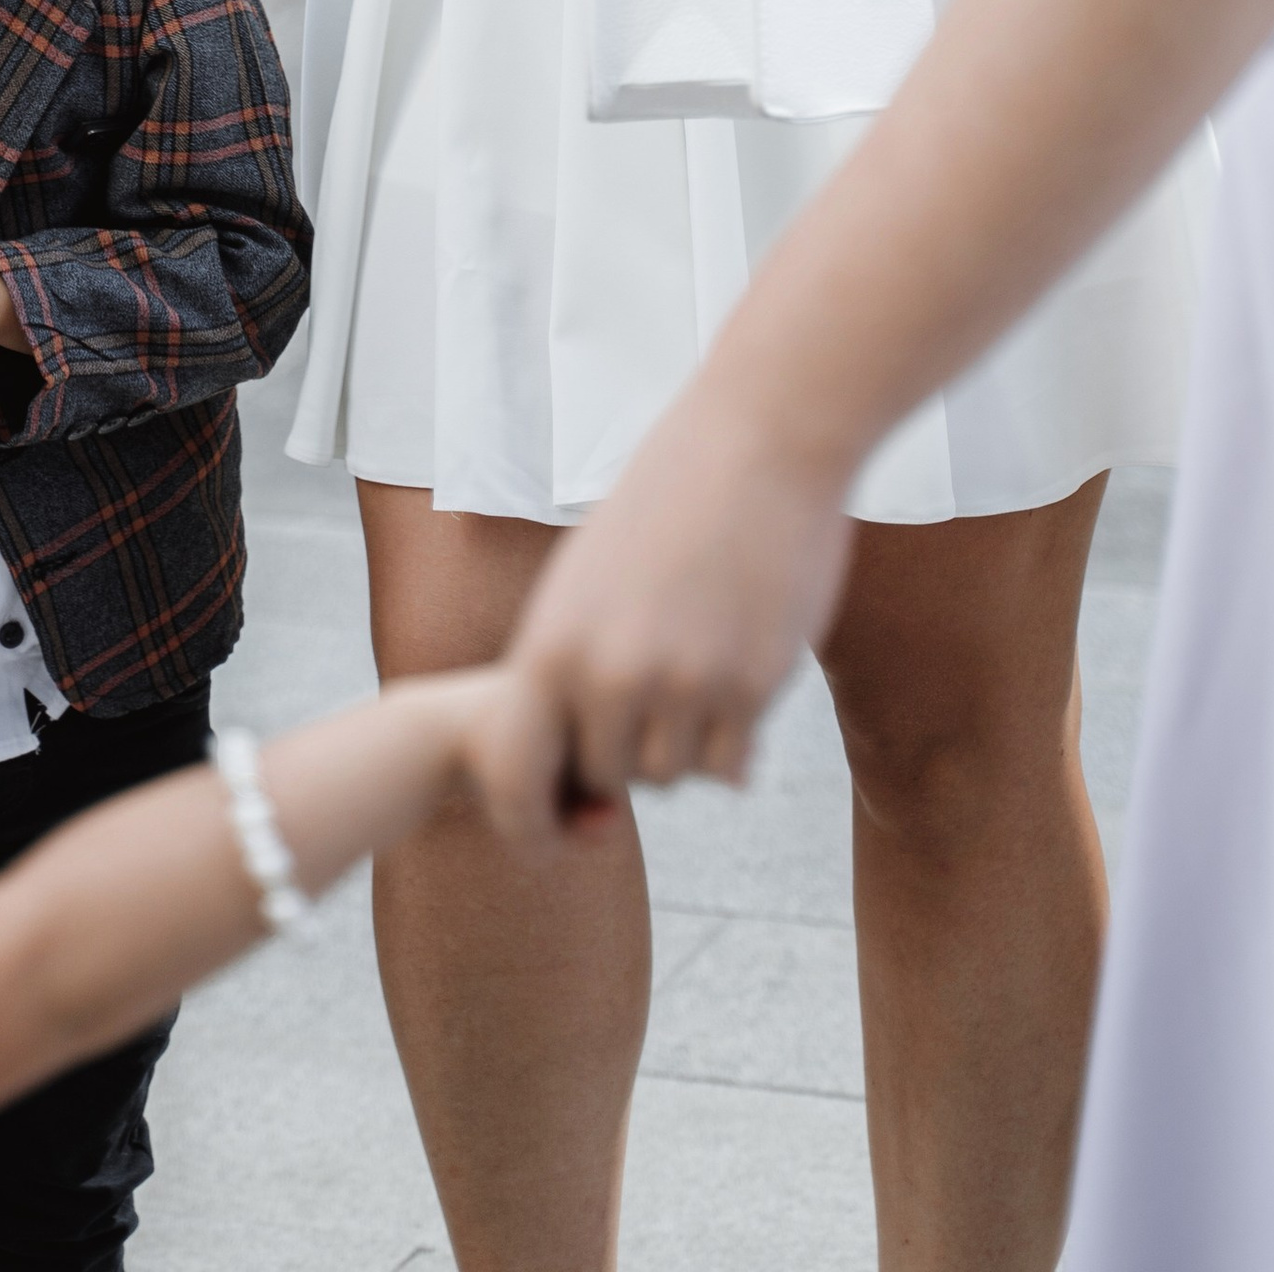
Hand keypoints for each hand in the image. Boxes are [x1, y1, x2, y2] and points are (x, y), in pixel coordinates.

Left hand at [475, 405, 854, 853]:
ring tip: (699, 664)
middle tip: (656, 694)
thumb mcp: (587, 578)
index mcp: (550, 643)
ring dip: (687, 743)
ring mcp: (683, 685)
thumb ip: (571, 666)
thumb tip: (575, 769)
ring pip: (673, 775)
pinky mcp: (752, 688)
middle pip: (607, 778)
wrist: (758, 438)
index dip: (531, 820)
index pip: (515, 774)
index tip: (558, 835)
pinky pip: (732, 764)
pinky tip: (741, 676)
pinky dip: (737, 741)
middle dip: (628, 754)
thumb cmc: (669, 503)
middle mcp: (609, 674)